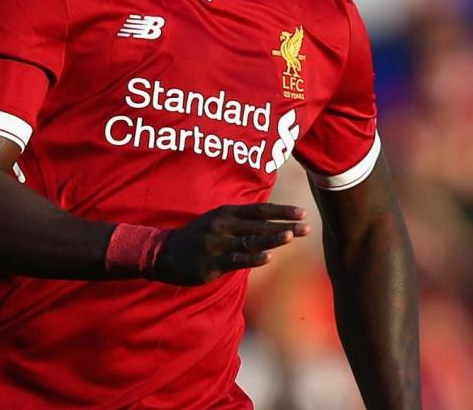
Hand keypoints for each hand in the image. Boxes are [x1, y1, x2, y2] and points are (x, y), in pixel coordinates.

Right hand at [150, 203, 309, 285]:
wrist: (165, 253)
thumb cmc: (198, 237)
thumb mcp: (218, 221)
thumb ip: (241, 221)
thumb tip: (271, 221)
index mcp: (226, 213)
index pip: (260, 210)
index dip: (282, 210)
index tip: (302, 212)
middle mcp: (223, 225)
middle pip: (260, 225)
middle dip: (285, 226)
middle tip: (307, 228)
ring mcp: (217, 243)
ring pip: (250, 240)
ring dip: (272, 238)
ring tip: (290, 236)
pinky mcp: (212, 262)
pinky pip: (236, 260)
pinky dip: (253, 258)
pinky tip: (268, 258)